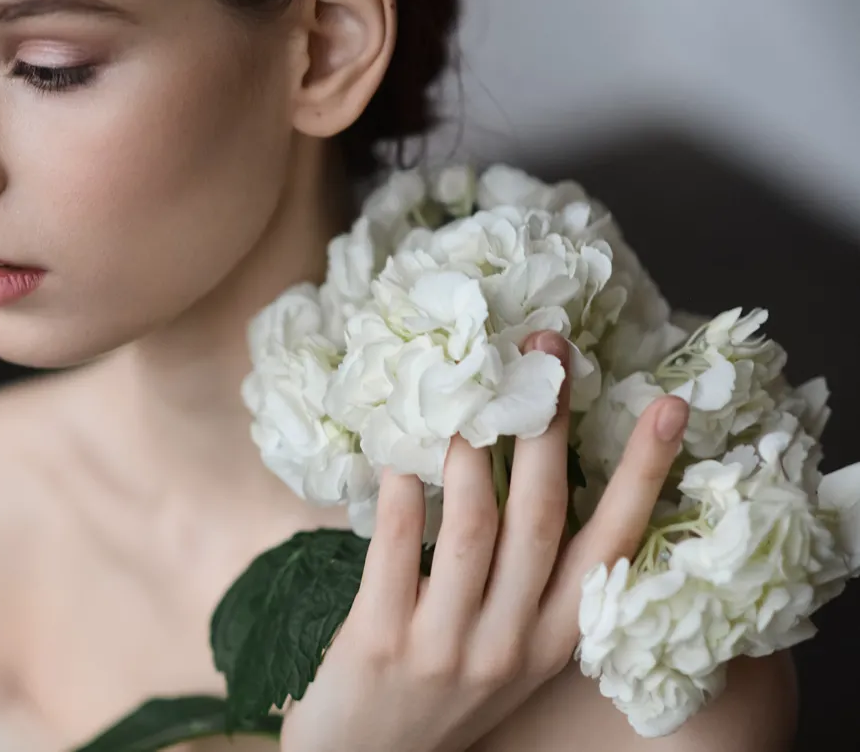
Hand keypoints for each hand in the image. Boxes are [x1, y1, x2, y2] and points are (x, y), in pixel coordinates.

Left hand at [279, 331, 690, 751]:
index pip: (612, 545)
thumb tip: (513, 460)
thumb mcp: (501, 646)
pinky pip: (394, 551)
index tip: (667, 404)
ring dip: (472, 451)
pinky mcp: (380, 643)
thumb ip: (517, 575)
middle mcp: (512, 643)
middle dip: (549, 427)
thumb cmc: (435, 693)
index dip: (642, 473)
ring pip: (474, 527)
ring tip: (465, 393)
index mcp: (552, 639)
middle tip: (545, 353)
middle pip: (542, 517)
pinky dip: (400, 493)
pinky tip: (398, 453)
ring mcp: (447, 647)